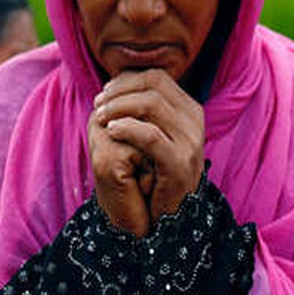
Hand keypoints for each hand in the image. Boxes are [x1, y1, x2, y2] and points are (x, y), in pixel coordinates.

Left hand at [90, 69, 204, 225]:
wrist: (171, 216)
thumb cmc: (156, 173)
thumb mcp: (154, 135)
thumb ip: (143, 109)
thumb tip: (117, 82)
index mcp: (189, 110)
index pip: (157, 78)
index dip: (127, 80)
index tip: (105, 92)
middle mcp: (195, 120)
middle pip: (153, 86)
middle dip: (120, 91)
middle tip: (98, 104)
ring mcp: (191, 141)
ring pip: (151, 104)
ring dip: (118, 106)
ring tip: (100, 117)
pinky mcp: (179, 162)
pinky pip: (149, 135)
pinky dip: (126, 128)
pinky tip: (110, 131)